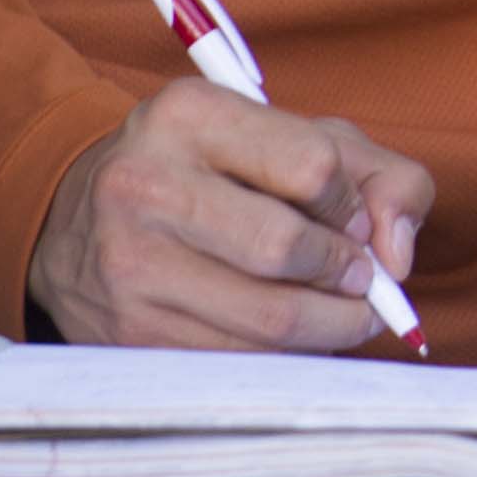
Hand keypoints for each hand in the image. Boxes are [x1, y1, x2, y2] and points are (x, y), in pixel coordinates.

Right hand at [28, 75, 433, 353]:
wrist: (80, 220)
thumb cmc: (216, 175)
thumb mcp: (297, 140)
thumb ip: (382, 177)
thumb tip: (396, 255)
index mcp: (189, 115)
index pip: (312, 166)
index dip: (351, 205)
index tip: (352, 222)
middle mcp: (144, 185)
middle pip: (287, 249)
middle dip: (347, 275)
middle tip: (359, 280)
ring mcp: (127, 264)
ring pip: (270, 320)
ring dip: (331, 326)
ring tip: (342, 313)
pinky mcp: (126, 332)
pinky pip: (239, 361)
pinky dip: (287, 356)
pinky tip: (290, 335)